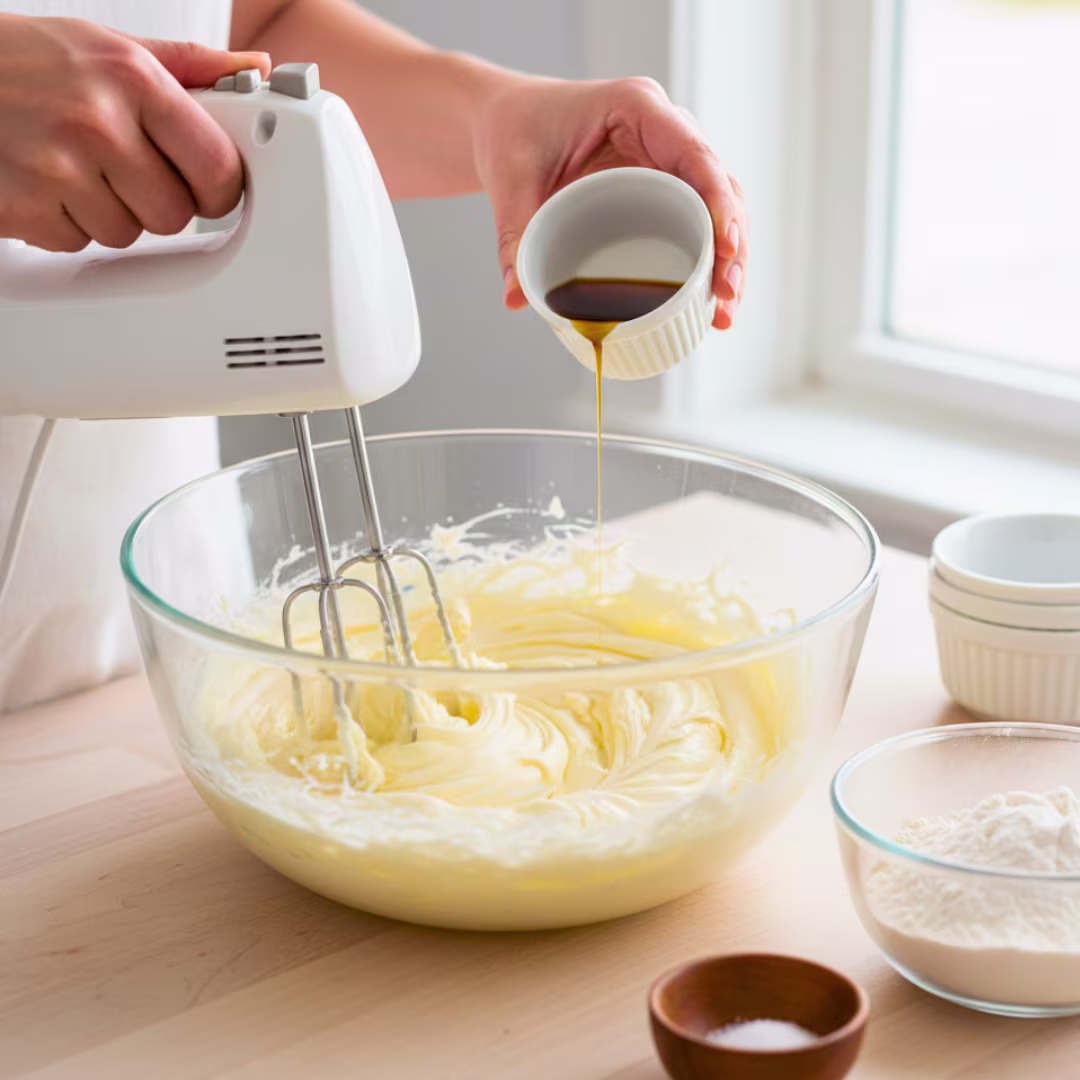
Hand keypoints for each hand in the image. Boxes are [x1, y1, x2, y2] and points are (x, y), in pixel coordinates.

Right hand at [0, 16, 269, 251]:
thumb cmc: (23, 61)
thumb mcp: (106, 45)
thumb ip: (185, 65)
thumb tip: (250, 69)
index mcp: (133, 78)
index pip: (218, 166)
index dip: (217, 187)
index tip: (207, 185)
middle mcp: (97, 121)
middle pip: (175, 214)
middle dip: (156, 202)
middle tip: (124, 171)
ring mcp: (58, 167)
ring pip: (128, 235)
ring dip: (107, 214)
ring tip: (73, 168)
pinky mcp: (25, 206)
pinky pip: (78, 243)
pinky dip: (64, 224)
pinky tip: (44, 184)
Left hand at [474, 75, 746, 329]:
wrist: (508, 123)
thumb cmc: (514, 133)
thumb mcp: (510, 180)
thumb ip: (513, 235)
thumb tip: (515, 298)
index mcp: (637, 109)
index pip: (695, 155)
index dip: (718, 201)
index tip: (727, 247)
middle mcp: (665, 132)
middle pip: (719, 187)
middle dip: (731, 245)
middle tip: (726, 295)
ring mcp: (669, 161)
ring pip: (718, 208)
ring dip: (728, 260)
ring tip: (723, 313)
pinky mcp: (663, 189)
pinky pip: (698, 221)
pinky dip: (708, 261)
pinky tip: (711, 303)